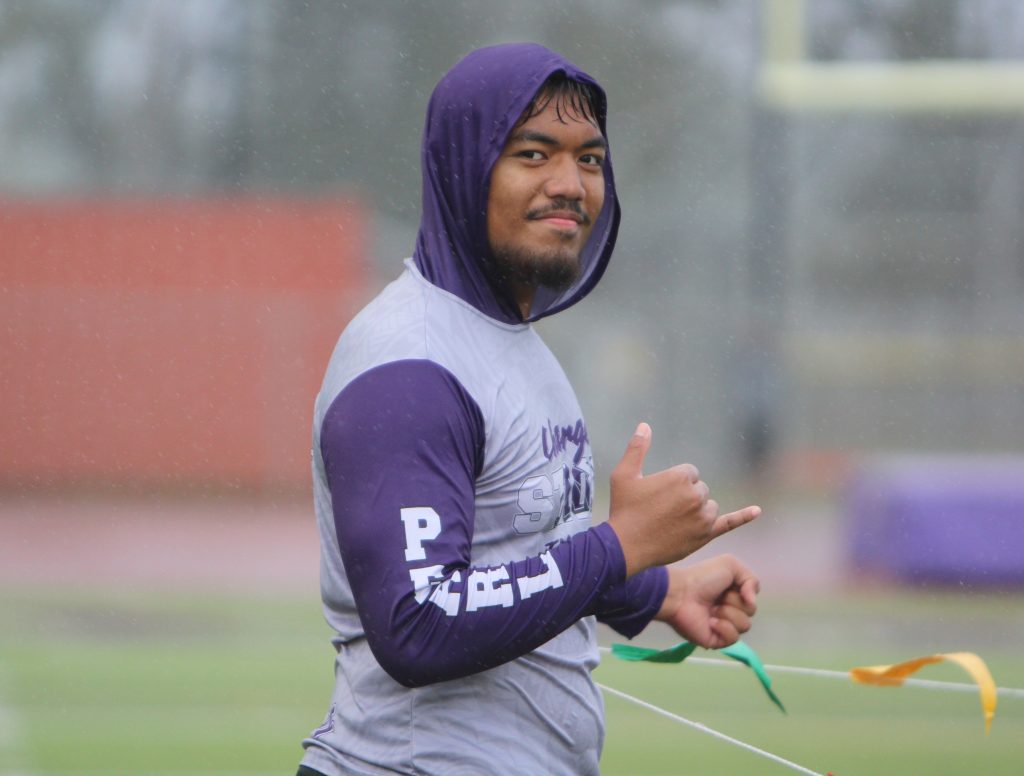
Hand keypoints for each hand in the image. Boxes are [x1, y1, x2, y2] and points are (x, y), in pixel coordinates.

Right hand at [607, 423, 760, 575]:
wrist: (625, 548)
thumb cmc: (623, 509)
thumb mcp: (623, 475)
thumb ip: (637, 448)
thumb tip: (645, 425)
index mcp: (680, 477)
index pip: (690, 473)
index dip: (673, 484)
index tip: (658, 496)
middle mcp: (696, 495)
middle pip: (700, 489)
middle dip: (684, 498)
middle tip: (662, 511)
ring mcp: (703, 517)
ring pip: (709, 507)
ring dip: (696, 511)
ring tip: (672, 522)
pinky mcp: (706, 536)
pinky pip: (730, 523)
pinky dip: (744, 516)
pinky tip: (757, 511)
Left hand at [654, 555, 758, 648]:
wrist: (681, 593)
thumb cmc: (702, 578)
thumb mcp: (730, 565)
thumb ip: (751, 579)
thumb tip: (753, 602)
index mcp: (732, 594)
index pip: (752, 599)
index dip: (744, 592)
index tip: (729, 586)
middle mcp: (728, 610)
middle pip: (751, 612)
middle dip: (735, 602)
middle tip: (717, 598)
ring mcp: (723, 626)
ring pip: (744, 626)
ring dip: (728, 614)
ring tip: (711, 609)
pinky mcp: (716, 640)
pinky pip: (733, 639)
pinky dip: (724, 628)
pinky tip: (710, 622)